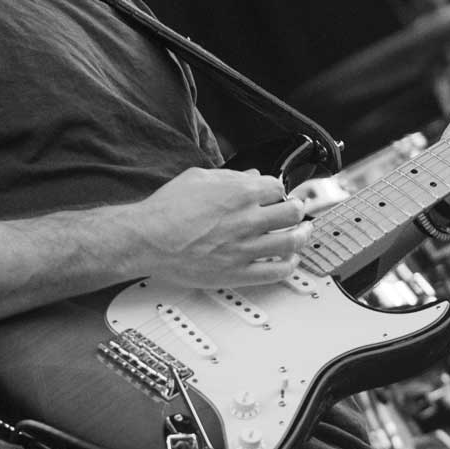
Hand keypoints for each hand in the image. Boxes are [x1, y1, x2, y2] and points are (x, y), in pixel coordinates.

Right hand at [123, 168, 311, 286]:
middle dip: (298, 210)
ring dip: (301, 236)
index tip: (278, 195)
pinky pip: (275, 271)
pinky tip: (289, 260)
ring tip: (302, 234)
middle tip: (297, 212)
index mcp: (239, 192)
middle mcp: (247, 219)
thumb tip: (250, 176)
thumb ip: (230, 176)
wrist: (147, 239)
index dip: (279, 190)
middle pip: (292, 213)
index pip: (277, 187)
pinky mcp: (237, 272)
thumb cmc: (166, 210)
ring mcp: (244, 248)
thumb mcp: (199, 178)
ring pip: (291, 241)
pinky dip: (289, 265)